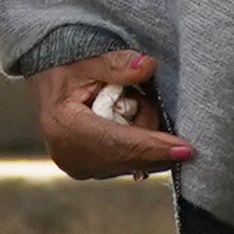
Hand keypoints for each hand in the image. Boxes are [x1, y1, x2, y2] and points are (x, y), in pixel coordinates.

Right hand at [31, 49, 193, 180]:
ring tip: (125, 105)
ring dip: (143, 137)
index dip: (155, 147)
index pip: (120, 143)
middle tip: (142, 98)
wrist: (47, 87)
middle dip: (152, 134)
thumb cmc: (66, 70)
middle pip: (131, 157)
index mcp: (66, 127)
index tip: (187, 149)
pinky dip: (136, 145)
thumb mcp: (88, 60)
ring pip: (134, 162)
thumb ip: (117, 64)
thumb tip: (147, 66)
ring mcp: (79, 169)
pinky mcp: (88, 172)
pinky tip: (124, 123)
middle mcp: (71, 156)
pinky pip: (127, 164)